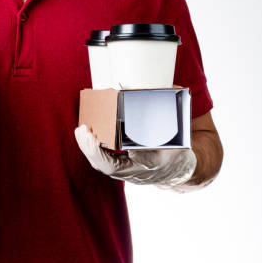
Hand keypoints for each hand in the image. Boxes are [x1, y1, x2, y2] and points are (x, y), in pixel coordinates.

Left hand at [74, 124, 196, 190]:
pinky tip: (87, 135)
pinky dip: (94, 148)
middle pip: (103, 165)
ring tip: (81, 130)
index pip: (112, 166)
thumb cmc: (177, 149)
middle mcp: (132, 172)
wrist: (180, 169)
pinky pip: (104, 160)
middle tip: (81, 128)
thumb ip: (162, 118)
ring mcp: (127, 172)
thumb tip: (166, 90)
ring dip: (88, 147)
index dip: (97, 152)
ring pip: (101, 163)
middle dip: (89, 147)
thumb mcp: (173, 135)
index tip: (90, 135)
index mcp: (145, 166)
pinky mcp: (123, 168)